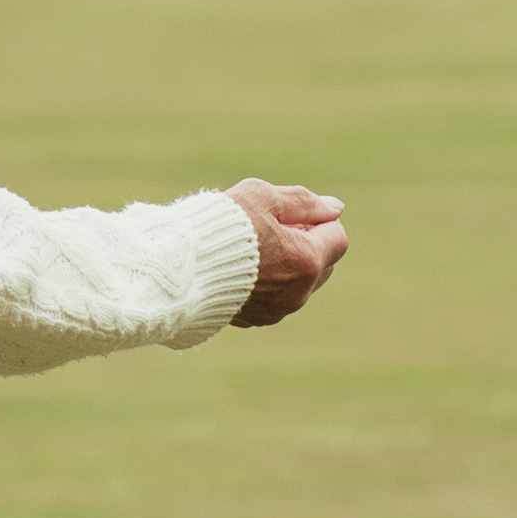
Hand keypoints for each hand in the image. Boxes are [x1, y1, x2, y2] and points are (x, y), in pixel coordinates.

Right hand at [231, 178, 350, 326]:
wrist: (178, 269)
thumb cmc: (220, 228)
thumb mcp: (263, 198)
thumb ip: (304, 202)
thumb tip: (335, 208)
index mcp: (307, 260)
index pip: (338, 236)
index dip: (318, 219)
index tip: (289, 213)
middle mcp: (299, 291)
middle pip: (323, 262)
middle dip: (306, 242)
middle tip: (270, 227)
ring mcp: (279, 310)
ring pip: (300, 282)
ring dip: (288, 263)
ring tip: (253, 248)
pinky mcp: (258, 320)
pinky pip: (277, 298)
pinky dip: (269, 282)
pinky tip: (242, 269)